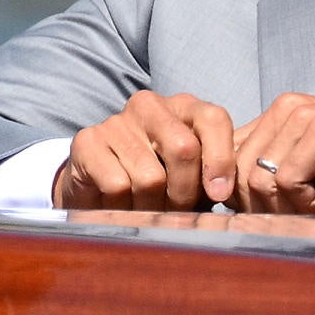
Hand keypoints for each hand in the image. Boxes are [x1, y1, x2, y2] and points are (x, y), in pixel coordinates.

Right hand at [55, 91, 238, 210]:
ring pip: (151, 177)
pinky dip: (124, 206)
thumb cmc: (164, 181)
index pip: (213, 119)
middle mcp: (150, 106)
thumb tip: (227, 190)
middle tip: (179, 209)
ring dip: (153, 206)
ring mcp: (116, 121)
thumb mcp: (197, 175)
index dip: (221, 159)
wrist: (101, 188)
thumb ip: (219, 175)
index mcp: (184, 106)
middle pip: (184, 149)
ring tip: (149, 209)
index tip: (220, 194)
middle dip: (186, 191)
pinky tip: (121, 204)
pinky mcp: (87, 141)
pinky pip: (118, 185)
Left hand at [230, 94, 314, 215]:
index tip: (273, 211)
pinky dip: (307, 202)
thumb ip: (277, 170)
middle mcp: (286, 109)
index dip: (244, 193)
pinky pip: (286, 181)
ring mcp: (303, 116)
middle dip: (263, 207)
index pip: (231, 157)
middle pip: (238, 172)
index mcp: (280, 114)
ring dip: (287, 206)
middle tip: (301, 214)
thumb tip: (234, 200)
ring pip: (258, 179)